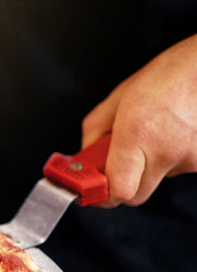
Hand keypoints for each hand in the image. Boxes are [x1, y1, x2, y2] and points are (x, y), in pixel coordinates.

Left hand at [82, 34, 196, 205]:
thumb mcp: (119, 97)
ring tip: (152, 133)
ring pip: (156, 180)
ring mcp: (189, 158)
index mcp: (138, 134)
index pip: (119, 191)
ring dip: (147, 166)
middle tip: (113, 164)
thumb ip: (96, 129)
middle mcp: (166, 151)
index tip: (90, 190)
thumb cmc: (169, 75)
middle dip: (120, 184)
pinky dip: (167, 157)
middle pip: (135, 195)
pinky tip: (170, 133)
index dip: (102, 196)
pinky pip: (176, 169)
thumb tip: (85, 153)